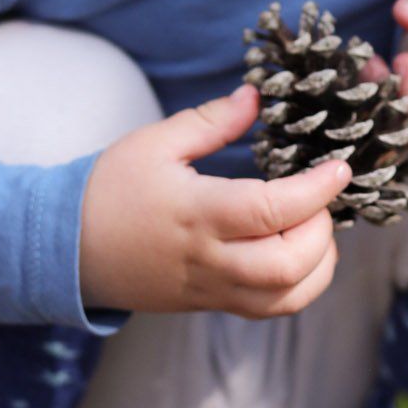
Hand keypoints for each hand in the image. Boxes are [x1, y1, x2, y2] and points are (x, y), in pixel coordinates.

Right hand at [78, 85, 349, 319]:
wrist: (67, 250)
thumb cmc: (109, 190)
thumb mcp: (155, 143)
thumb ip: (211, 121)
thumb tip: (255, 97)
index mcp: (197, 214)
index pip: (271, 211)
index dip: (316, 191)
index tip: (339, 167)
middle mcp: (209, 260)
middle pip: (288, 266)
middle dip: (323, 231)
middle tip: (322, 198)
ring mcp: (211, 289)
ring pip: (286, 299)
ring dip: (319, 266)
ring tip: (317, 228)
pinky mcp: (210, 305)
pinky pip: (268, 309)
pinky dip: (299, 287)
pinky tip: (300, 253)